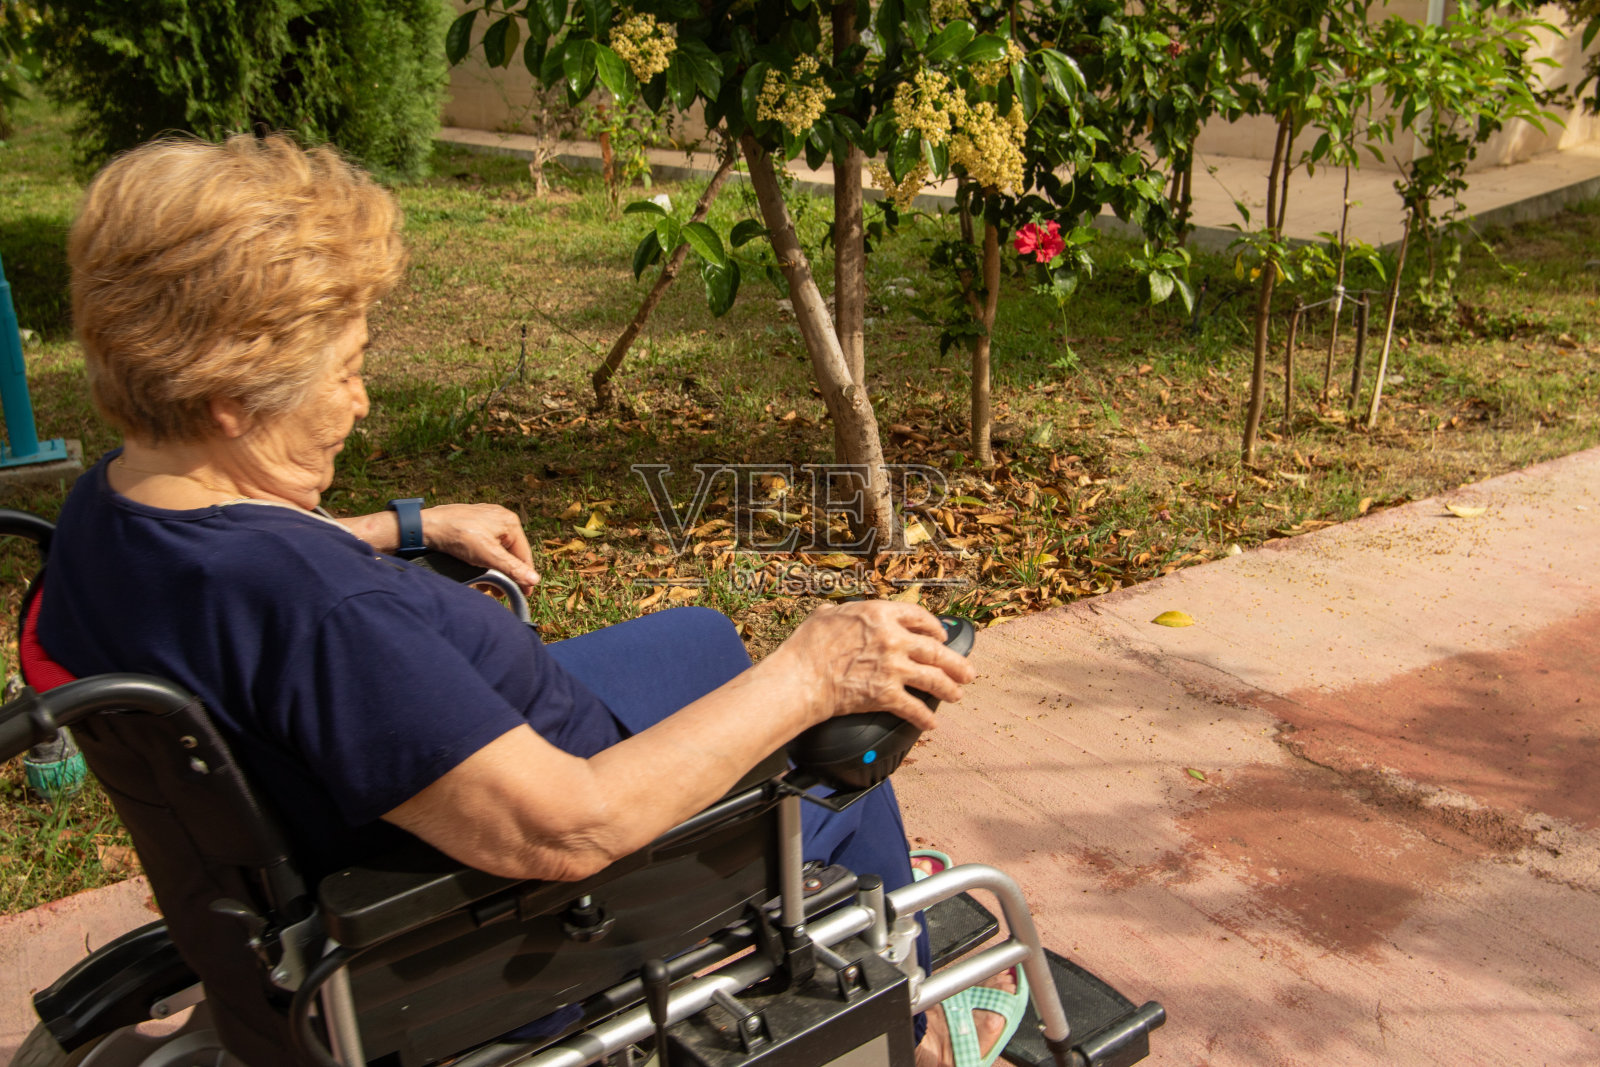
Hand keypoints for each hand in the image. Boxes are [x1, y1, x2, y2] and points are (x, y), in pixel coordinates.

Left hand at [421, 504, 539, 594]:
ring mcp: (487, 521)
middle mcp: (501, 519)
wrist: (426, 526)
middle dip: (506, 575)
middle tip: (500, 593)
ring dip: (494, 570)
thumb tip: (534, 580)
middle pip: (511, 553)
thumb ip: (512, 568)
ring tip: (487, 586)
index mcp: (510, 523)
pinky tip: (478, 571)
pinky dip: (484, 561)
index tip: (524, 594)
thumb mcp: (488, 555)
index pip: (524, 554)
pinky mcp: (474, 525)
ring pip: (497, 551)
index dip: (524, 576)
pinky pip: (486, 546)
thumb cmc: (458, 536)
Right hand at [773, 601, 975, 730]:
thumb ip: (842, 613)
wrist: (801, 677)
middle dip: (956, 664)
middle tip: (966, 672)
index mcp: (880, 614)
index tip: (941, 636)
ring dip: (949, 689)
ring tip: (957, 695)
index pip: (919, 617)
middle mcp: (894, 639)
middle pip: (936, 651)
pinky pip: (914, 708)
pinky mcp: (887, 695)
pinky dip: (925, 718)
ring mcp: (893, 668)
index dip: (936, 628)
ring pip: (934, 679)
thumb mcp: (826, 615)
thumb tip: (837, 612)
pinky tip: (931, 723)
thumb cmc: (808, 646)